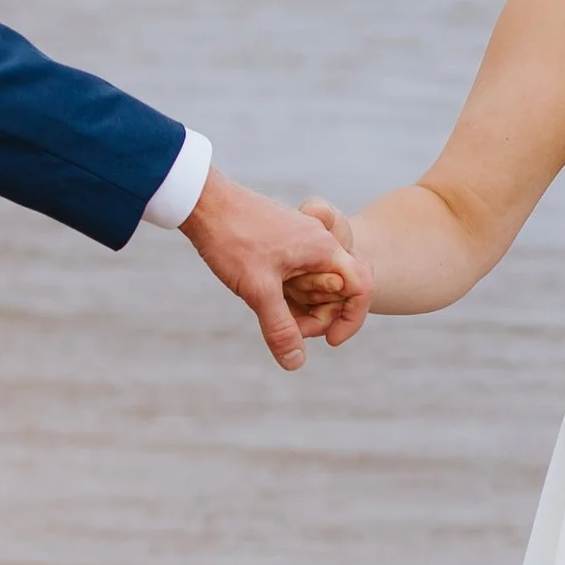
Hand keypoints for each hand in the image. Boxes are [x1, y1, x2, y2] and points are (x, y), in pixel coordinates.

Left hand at [180, 170, 372, 369]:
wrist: (202, 202)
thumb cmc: (232, 239)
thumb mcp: (258, 290)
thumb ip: (280, 329)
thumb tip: (295, 363)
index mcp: (324, 250)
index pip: (362, 288)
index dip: (352, 319)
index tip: (328, 341)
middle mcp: (319, 243)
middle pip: (338, 292)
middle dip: (318, 316)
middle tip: (288, 328)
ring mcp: (302, 242)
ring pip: (316, 285)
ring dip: (300, 306)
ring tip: (267, 308)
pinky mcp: (285, 243)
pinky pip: (299, 275)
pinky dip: (288, 293)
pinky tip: (261, 296)